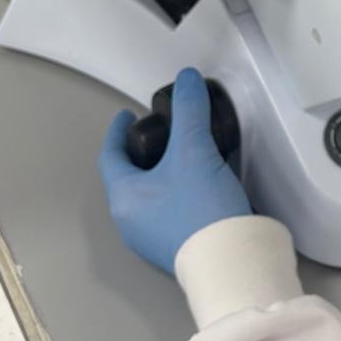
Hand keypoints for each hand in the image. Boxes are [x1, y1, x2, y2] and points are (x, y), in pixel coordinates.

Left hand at [98, 68, 250, 275]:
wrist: (230, 261)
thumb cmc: (199, 206)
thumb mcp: (195, 150)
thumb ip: (190, 110)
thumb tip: (187, 78)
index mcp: (124, 197)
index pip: (110, 156)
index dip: (118, 131)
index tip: (129, 114)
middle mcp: (130, 222)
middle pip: (128, 178)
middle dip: (142, 153)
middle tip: (161, 132)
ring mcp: (151, 240)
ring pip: (148, 197)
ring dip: (159, 174)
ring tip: (182, 155)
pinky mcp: (174, 250)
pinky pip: (166, 213)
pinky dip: (174, 193)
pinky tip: (197, 184)